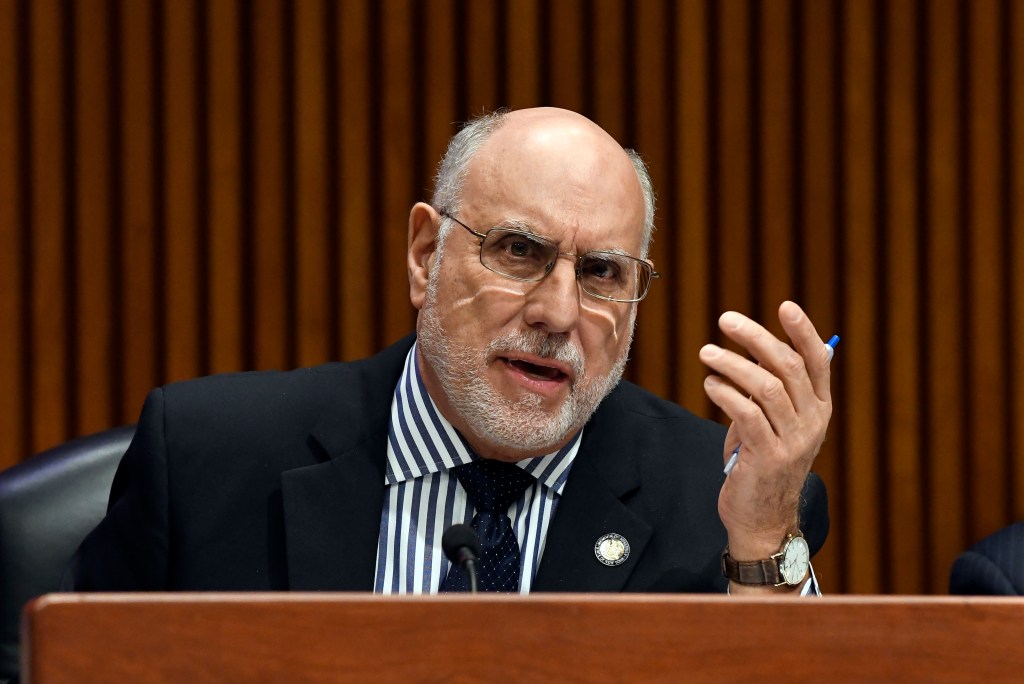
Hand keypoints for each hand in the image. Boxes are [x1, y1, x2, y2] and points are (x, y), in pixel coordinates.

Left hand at [699, 301, 831, 568]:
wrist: (762, 518)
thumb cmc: (762, 461)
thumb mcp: (774, 423)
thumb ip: (770, 390)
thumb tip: (753, 349)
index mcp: (818, 408)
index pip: (817, 362)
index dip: (803, 332)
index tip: (785, 306)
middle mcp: (812, 422)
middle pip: (788, 367)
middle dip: (756, 338)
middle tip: (726, 320)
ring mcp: (793, 440)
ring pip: (766, 387)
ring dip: (732, 364)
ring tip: (706, 352)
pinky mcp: (768, 456)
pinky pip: (747, 414)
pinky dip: (726, 393)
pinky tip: (710, 383)